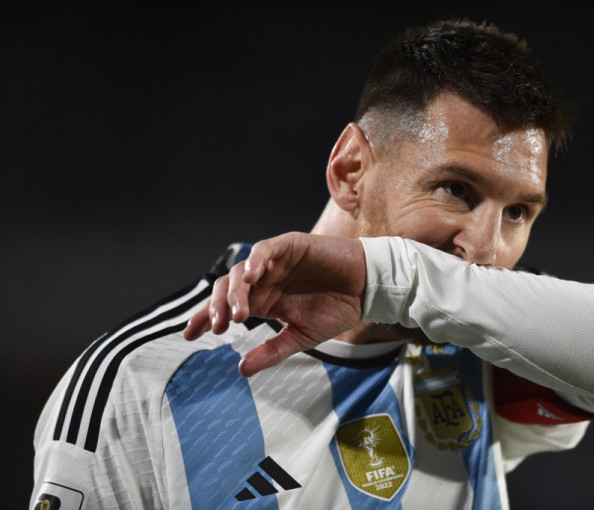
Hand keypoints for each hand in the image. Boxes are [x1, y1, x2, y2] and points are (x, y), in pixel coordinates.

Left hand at [184, 232, 366, 375]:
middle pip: (226, 288)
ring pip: (241, 270)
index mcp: (263, 301)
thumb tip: (242, 370)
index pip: (226, 307)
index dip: (206, 317)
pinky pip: (265, 248)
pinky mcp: (290, 246)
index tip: (190, 335)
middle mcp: (264, 280)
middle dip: (217, 307)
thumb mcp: (301, 337)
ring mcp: (275, 262)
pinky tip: (253, 276)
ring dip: (235, 292)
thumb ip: (272, 350)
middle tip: (219, 327)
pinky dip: (255, 260)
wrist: (366, 290)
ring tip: (240, 314)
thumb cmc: (337, 309)